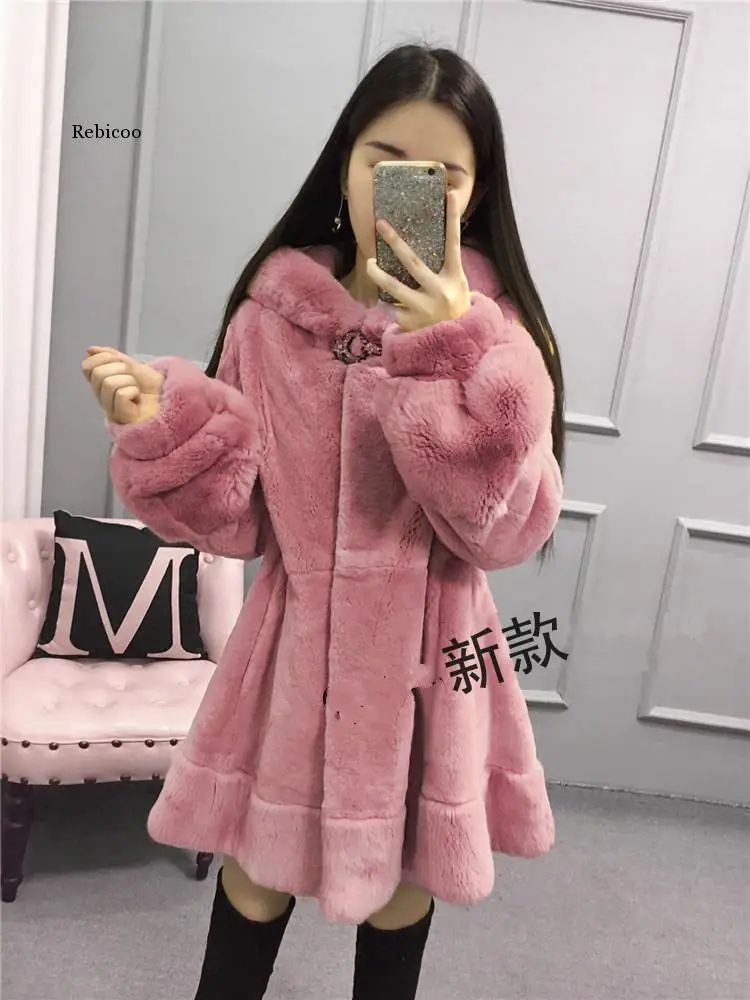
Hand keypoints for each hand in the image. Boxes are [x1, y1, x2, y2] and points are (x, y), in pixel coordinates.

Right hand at [81, 347, 163, 424]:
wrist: (172, 398)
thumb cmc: (152, 386)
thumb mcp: (131, 366)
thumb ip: (110, 357)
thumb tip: (90, 349)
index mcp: (101, 385)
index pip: (88, 367)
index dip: (104, 359)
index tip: (122, 364)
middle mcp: (102, 398)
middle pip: (98, 373)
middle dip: (120, 369)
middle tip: (133, 379)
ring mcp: (110, 410)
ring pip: (109, 383)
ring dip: (129, 381)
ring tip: (137, 390)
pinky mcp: (121, 418)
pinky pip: (120, 395)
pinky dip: (133, 392)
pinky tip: (138, 399)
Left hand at [367, 189, 472, 332]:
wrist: (455, 346)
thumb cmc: (454, 309)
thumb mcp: (457, 286)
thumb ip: (445, 268)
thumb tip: (431, 241)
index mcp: (454, 278)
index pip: (453, 243)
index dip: (452, 219)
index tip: (449, 193)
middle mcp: (439, 292)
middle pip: (413, 262)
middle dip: (395, 242)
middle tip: (381, 224)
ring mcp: (423, 308)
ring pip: (393, 286)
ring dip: (377, 273)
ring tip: (369, 263)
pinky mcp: (410, 322)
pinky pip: (391, 306)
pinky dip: (387, 302)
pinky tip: (385, 300)